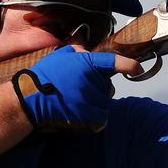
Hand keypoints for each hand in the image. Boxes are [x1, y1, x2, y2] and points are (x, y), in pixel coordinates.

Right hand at [11, 46, 141, 130]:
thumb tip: (85, 47)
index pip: (114, 62)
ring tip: (73, 103)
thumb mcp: (60, 56)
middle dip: (98, 90)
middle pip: (107, 88)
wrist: (30, 99)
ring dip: (93, 105)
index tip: (138, 69)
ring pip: (103, 103)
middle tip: (77, 91)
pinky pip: (101, 119)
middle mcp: (92, 80)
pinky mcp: (89, 116)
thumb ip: (76, 50)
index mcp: (87, 63)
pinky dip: (94, 120)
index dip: (128, 65)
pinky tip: (79, 116)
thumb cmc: (43, 77)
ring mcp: (91, 99)